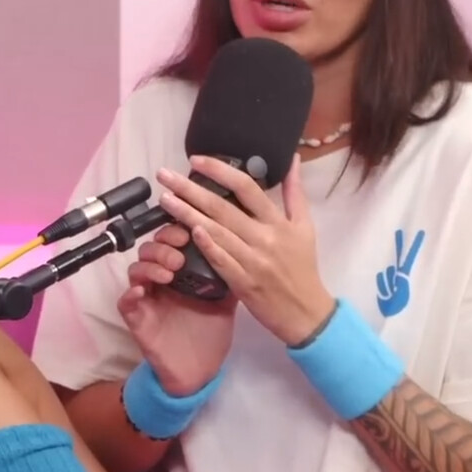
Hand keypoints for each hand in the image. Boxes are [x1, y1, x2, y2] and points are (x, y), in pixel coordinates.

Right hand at [118, 221, 235, 393]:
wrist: (200, 369)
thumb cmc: (210, 332)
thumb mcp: (226, 300)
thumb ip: (229, 274)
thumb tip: (242, 246)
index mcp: (180, 272)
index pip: (171, 241)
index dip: (175, 231)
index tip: (189, 230)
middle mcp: (160, 281)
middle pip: (150, 249)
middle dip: (163, 247)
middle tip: (179, 256)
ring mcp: (147, 298)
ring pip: (135, 270)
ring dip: (150, 266)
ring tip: (169, 274)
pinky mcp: (136, 318)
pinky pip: (125, 300)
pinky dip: (131, 292)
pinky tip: (143, 290)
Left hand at [153, 155, 334, 344]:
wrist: (306, 312)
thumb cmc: (303, 267)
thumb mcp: (305, 227)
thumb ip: (295, 192)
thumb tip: (292, 160)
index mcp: (278, 222)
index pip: (246, 188)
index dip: (220, 171)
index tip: (196, 160)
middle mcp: (264, 238)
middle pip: (223, 207)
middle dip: (190, 189)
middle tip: (164, 175)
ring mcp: (253, 261)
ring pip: (217, 232)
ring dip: (187, 214)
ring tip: (165, 200)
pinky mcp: (243, 283)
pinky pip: (221, 261)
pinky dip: (207, 246)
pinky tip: (189, 231)